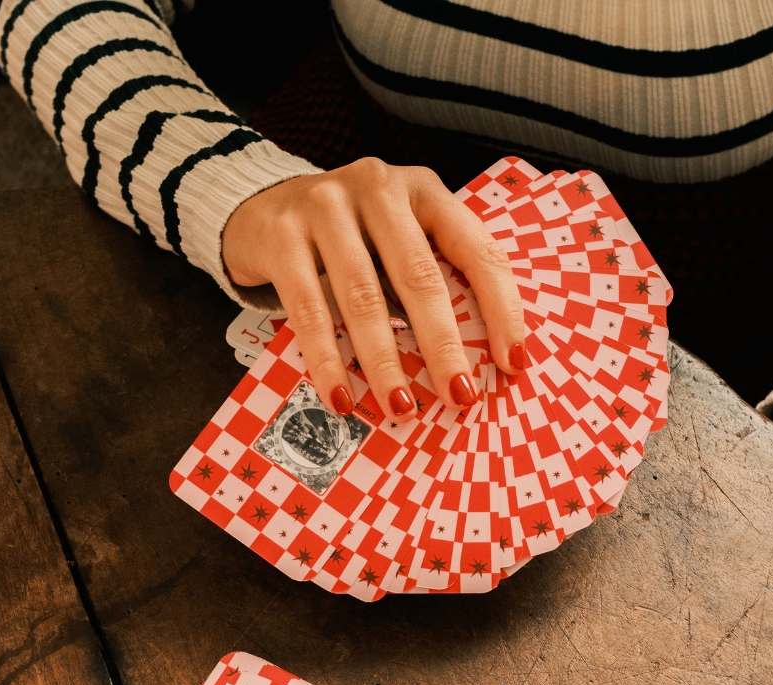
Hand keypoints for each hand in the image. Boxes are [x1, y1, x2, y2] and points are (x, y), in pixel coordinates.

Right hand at [222, 158, 525, 420]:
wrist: (260, 206)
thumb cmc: (349, 237)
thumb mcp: (397, 240)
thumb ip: (430, 279)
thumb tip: (468, 364)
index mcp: (424, 191)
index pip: (476, 250)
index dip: (501, 309)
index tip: (512, 363)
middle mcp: (377, 188)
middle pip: (419, 276)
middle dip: (443, 345)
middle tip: (460, 397)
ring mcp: (325, 207)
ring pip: (363, 297)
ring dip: (385, 362)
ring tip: (401, 408)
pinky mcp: (281, 236)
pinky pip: (309, 310)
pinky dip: (327, 360)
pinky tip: (341, 397)